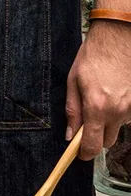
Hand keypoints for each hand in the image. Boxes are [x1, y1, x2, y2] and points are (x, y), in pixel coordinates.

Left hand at [66, 20, 130, 158]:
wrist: (117, 41)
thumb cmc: (92, 58)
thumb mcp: (73, 81)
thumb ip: (72, 110)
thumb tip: (70, 134)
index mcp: (97, 107)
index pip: (93, 144)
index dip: (85, 153)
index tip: (79, 154)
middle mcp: (118, 112)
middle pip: (107, 141)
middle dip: (96, 137)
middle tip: (86, 122)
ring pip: (117, 129)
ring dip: (107, 123)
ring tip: (99, 99)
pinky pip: (126, 117)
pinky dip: (117, 113)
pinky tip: (111, 94)